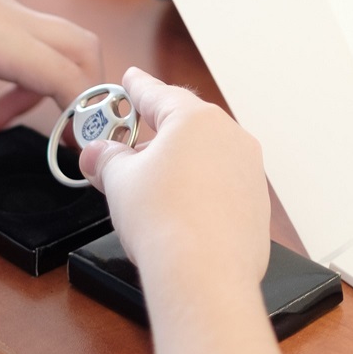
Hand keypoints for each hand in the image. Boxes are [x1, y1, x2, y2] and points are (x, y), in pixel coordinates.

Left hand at [0, 0, 101, 175]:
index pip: (60, 72)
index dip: (82, 109)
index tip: (83, 145)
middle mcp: (8, 18)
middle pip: (79, 49)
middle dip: (86, 92)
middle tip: (67, 134)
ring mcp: (0, 9)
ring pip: (54, 44)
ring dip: (45, 83)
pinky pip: (24, 38)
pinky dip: (17, 68)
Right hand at [79, 67, 269, 295]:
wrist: (204, 273)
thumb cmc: (164, 220)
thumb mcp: (119, 180)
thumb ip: (106, 158)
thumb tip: (96, 154)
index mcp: (195, 119)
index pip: (158, 93)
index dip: (136, 87)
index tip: (130, 80)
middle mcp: (230, 137)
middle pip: (184, 126)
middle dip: (152, 135)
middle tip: (125, 146)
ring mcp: (248, 171)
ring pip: (205, 156)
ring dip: (176, 165)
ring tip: (147, 188)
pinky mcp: (256, 204)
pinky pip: (221, 185)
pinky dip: (198, 190)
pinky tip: (177, 212)